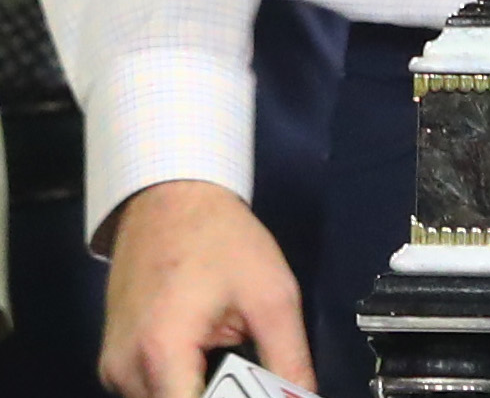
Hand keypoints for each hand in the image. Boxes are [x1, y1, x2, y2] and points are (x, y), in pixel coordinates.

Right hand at [102, 179, 314, 397]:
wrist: (170, 200)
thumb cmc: (219, 239)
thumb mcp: (272, 297)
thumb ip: (288, 360)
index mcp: (161, 355)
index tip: (258, 391)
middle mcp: (125, 371)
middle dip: (220, 397)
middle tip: (254, 375)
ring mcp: (113, 369)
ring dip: (201, 392)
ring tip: (233, 358)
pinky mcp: (113, 362)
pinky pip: (150, 391)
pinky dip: (182, 384)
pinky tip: (208, 357)